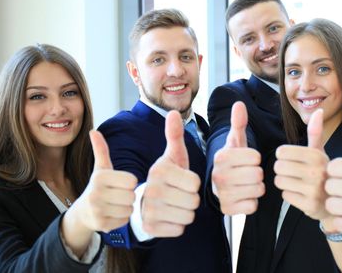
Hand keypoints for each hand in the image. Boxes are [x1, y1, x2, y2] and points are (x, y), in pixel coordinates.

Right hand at [70, 130, 137, 231]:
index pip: (131, 180)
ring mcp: (98, 211)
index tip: (121, 183)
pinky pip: (125, 221)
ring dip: (127, 207)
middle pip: (131, 196)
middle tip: (119, 195)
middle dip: (129, 196)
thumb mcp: (101, 168)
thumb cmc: (99, 186)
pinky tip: (113, 214)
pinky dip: (122, 218)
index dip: (129, 182)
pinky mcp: (101, 225)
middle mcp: (96, 194)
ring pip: (129, 209)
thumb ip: (101, 150)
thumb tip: (93, 131)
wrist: (83, 211)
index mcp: (100, 177)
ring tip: (116, 204)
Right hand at [141, 110, 201, 236]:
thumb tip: (173, 112)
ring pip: (188, 216)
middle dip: (192, 199)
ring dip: (186, 212)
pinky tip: (170, 216)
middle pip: (194, 201)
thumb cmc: (167, 176)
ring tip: (176, 204)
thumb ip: (175, 135)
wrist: (146, 200)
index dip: (194, 183)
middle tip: (180, 194)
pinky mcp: (150, 227)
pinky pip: (179, 229)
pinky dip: (178, 225)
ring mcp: (149, 210)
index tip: (184, 181)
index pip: (196, 183)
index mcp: (160, 170)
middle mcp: (152, 190)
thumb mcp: (173, 156)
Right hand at [211, 101, 263, 214]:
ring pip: (258, 190)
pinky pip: (252, 206)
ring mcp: (222, 194)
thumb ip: (238, 123)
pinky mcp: (227, 210)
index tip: (246, 160)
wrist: (217, 187)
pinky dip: (251, 203)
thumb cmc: (231, 162)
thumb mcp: (234, 142)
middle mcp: (218, 175)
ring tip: (246, 184)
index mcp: (221, 156)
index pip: (255, 157)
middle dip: (257, 174)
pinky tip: (243, 197)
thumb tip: (239, 104)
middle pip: (258, 174)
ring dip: (256, 188)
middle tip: (247, 174)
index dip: (255, 158)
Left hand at [274, 109, 328, 219]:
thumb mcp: (322, 152)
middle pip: (278, 167)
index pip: (282, 152)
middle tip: (293, 172)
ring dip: (285, 182)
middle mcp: (316, 172)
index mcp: (317, 156)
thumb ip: (316, 132)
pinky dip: (290, 195)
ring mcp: (314, 190)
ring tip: (298, 183)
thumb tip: (318, 110)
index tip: (292, 159)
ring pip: (279, 181)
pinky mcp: (310, 205)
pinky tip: (301, 194)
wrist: (338, 202)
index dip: (283, 155)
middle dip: (282, 169)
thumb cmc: (325, 173)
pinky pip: (285, 196)